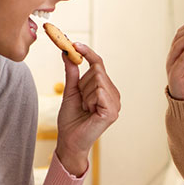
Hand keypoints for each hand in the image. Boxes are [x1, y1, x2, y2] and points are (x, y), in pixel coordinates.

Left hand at [54, 43, 120, 175]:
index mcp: (105, 89)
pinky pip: (99, 92)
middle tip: (81, 100)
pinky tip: (89, 112)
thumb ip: (72, 73)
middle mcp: (113, 94)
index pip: (99, 64)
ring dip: (85, 94)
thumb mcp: (70, 91)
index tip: (74, 44)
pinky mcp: (112, 112)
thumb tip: (68, 54)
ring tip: (85, 108)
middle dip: (82, 83)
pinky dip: (89, 100)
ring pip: (97, 80)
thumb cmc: (71, 120)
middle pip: (97, 71)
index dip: (87, 53)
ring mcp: (115, 103)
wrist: (69, 140)